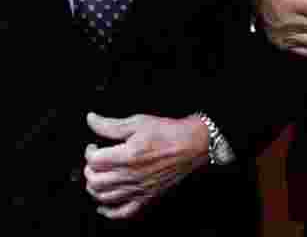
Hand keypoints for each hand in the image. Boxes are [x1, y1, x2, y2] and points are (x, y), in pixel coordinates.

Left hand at [83, 113, 207, 218]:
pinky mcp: (146, 197)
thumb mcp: (139, 121)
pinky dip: (108, 212)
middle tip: (95, 161)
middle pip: (94, 180)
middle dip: (89, 169)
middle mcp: (131, 175)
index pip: (94, 160)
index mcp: (128, 155)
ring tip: (98, 177)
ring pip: (103, 197)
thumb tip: (91, 119)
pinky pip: (122, 212)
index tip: (94, 146)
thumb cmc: (169, 132)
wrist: (192, 144)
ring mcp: (138, 189)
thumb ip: (111, 124)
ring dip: (94, 188)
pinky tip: (103, 205)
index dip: (89, 151)